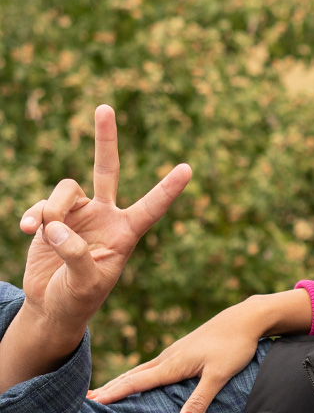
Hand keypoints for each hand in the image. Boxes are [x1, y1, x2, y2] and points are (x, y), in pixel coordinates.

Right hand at [12, 105, 189, 358]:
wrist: (53, 305)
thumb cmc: (79, 298)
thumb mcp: (85, 283)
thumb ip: (75, 253)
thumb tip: (55, 226)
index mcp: (127, 232)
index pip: (151, 207)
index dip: (168, 189)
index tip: (188, 169)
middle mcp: (105, 215)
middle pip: (108, 169)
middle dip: (105, 139)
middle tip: (105, 107)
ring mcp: (79, 214)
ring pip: (66, 190)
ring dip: (52, 208)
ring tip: (44, 231)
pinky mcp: (53, 218)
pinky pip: (42, 205)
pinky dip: (33, 215)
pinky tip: (26, 230)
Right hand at [89, 288, 312, 412]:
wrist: (248, 318)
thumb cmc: (235, 346)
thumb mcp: (220, 375)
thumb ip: (200, 401)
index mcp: (174, 364)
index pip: (137, 382)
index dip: (114, 394)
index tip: (91, 404)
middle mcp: (170, 356)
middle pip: (134, 375)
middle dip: (111, 388)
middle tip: (85, 401)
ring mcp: (177, 351)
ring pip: (143, 369)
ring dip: (123, 380)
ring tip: (104, 391)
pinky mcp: (186, 348)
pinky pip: (155, 365)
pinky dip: (139, 374)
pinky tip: (141, 378)